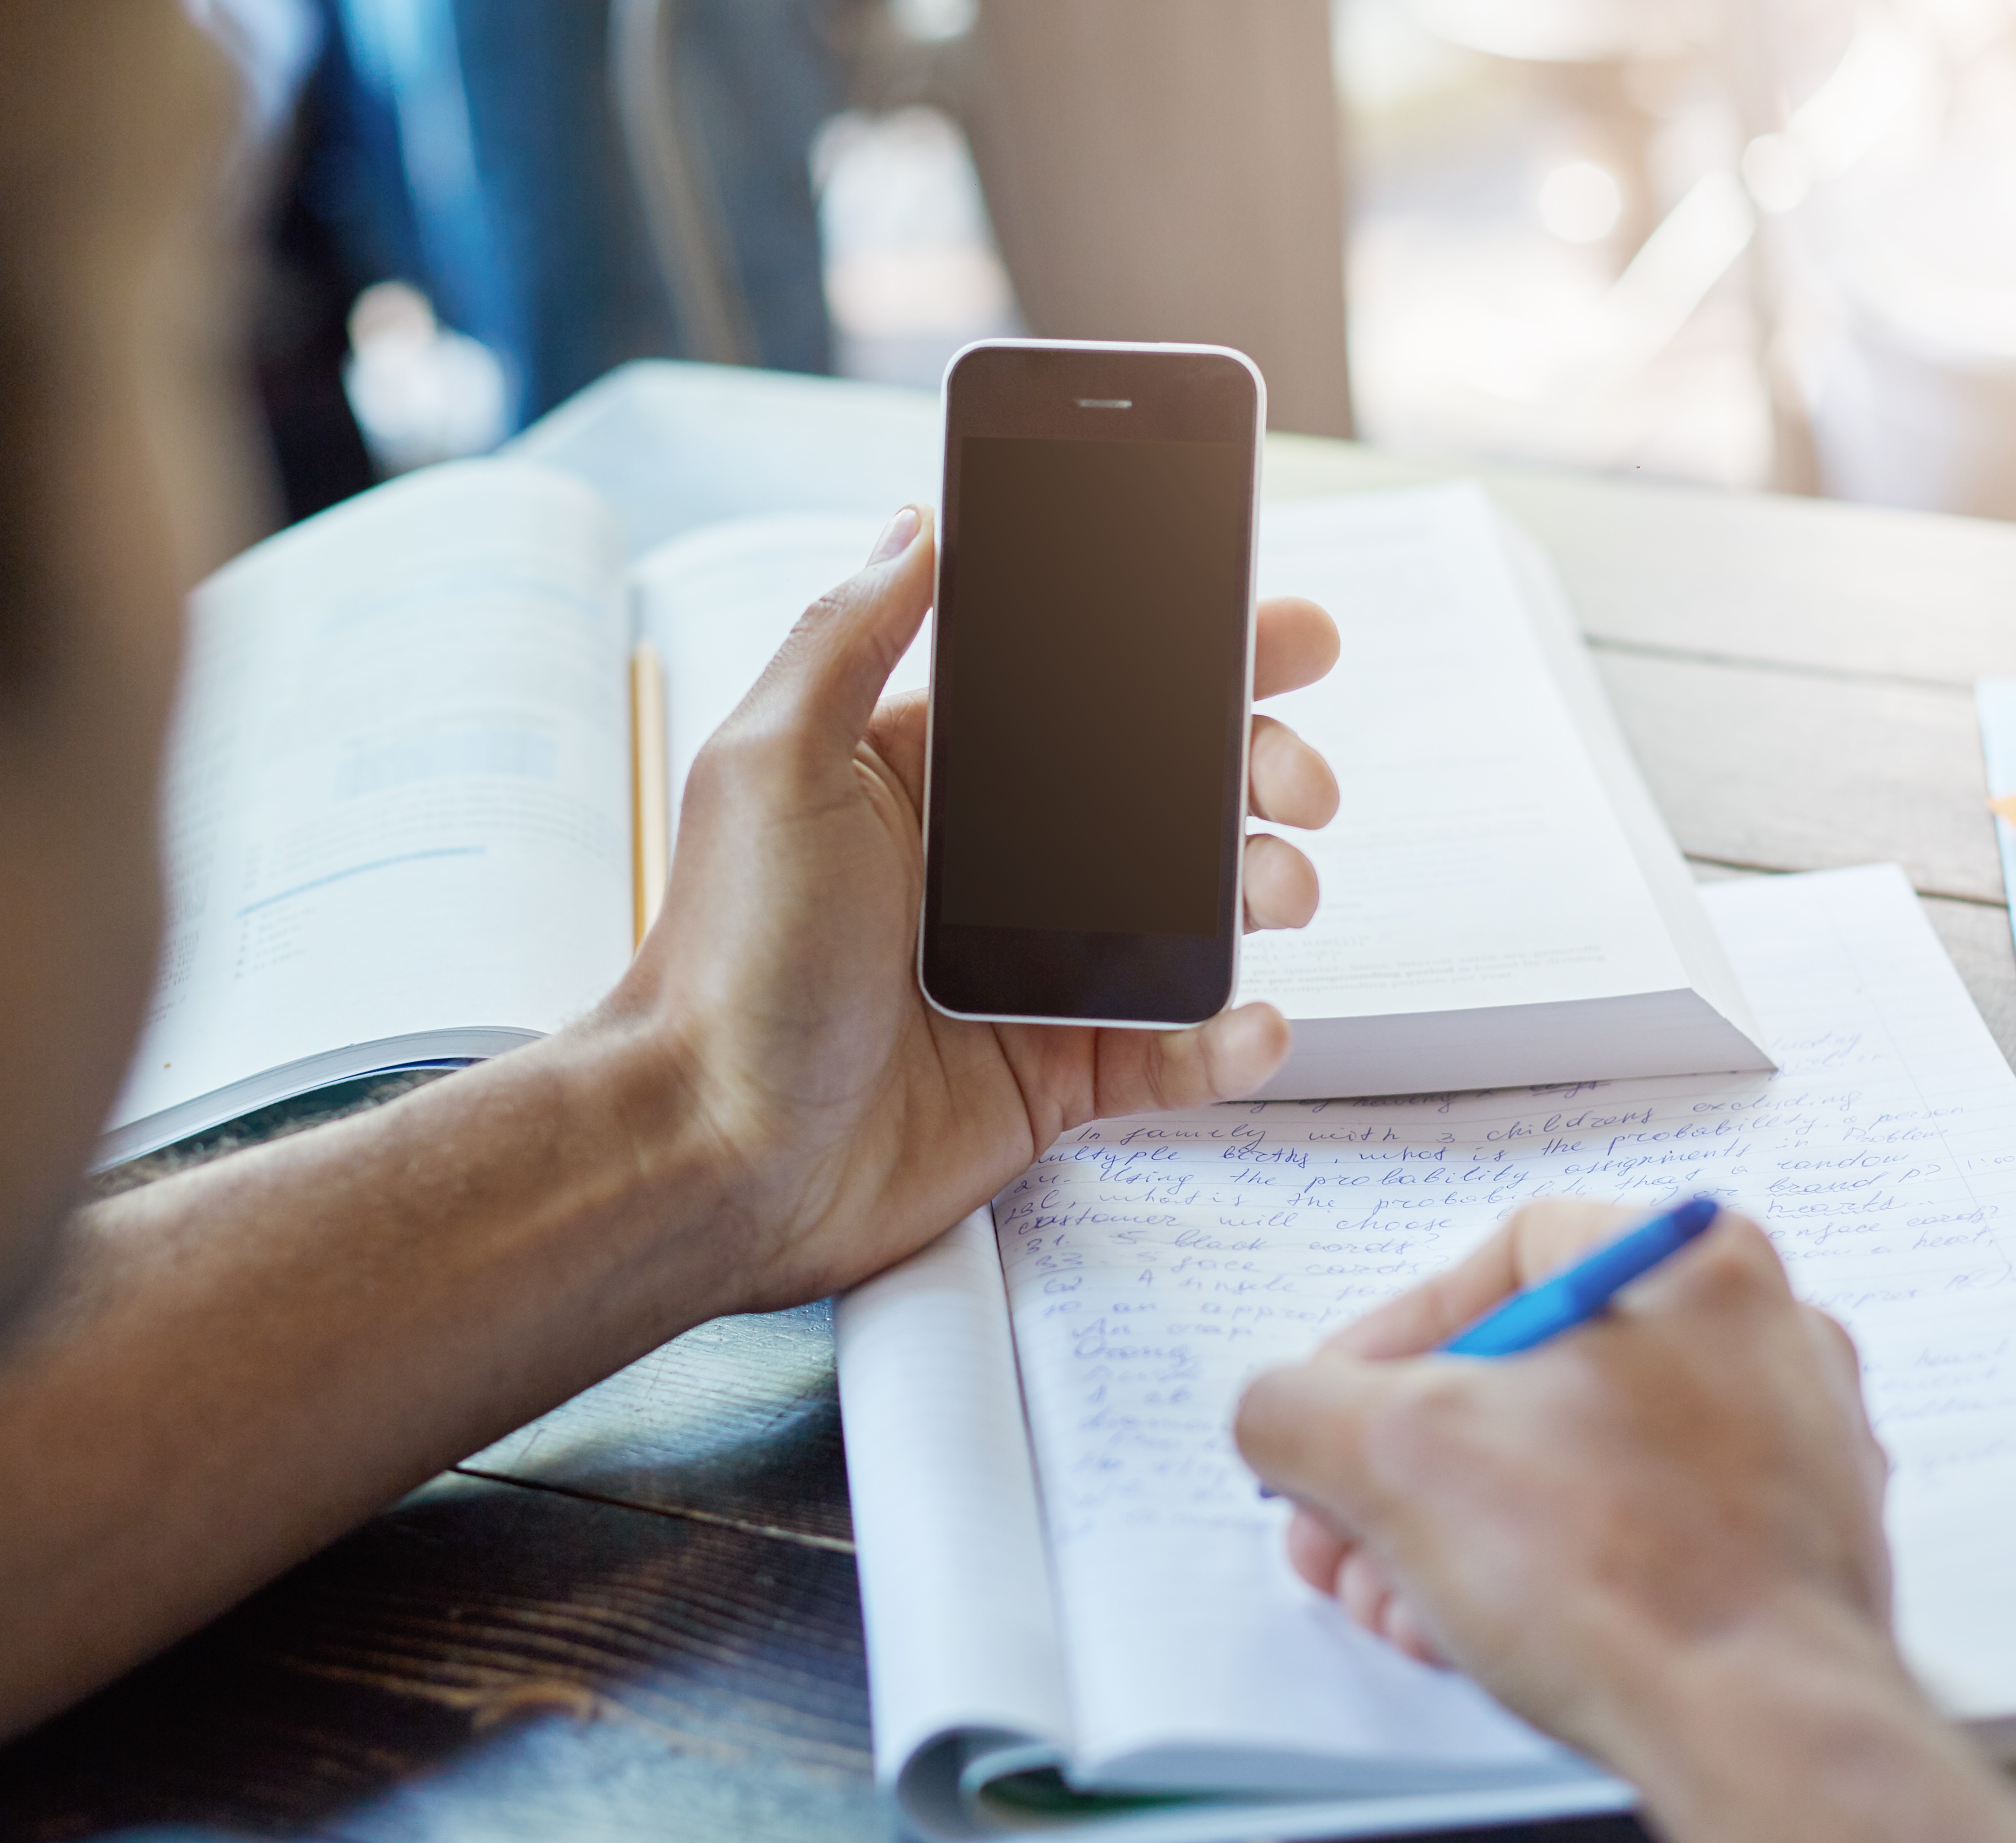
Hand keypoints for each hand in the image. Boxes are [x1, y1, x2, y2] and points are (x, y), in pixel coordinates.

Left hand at [600, 504, 1339, 1307]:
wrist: (713, 1148)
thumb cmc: (725, 961)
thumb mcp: (771, 766)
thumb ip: (847, 636)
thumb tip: (919, 521)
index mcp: (932, 778)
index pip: (1086, 694)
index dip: (1192, 663)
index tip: (1279, 637)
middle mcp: (992, 868)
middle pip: (1166, 797)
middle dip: (1257, 771)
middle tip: (1302, 781)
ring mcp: (1033, 972)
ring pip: (1191, 917)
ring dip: (1263, 890)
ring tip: (1284, 889)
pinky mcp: (1054, 1076)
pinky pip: (1171, 1053)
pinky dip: (1227, 1041)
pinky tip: (1255, 1023)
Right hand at [1232, 1202, 1898, 1774]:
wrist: (1763, 1737)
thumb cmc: (1622, 1574)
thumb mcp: (1390, 1454)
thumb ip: (1297, 1406)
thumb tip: (1282, 1414)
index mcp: (1694, 1263)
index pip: (1499, 1259)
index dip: (1387, 1338)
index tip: (1336, 1411)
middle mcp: (1765, 1339)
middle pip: (1529, 1377)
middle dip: (1409, 1467)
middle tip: (1349, 1531)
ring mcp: (1794, 1453)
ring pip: (1578, 1467)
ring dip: (1462, 1533)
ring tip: (1403, 1605)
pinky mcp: (1795, 1554)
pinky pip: (1642, 1537)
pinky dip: (1551, 1577)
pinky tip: (1486, 1636)